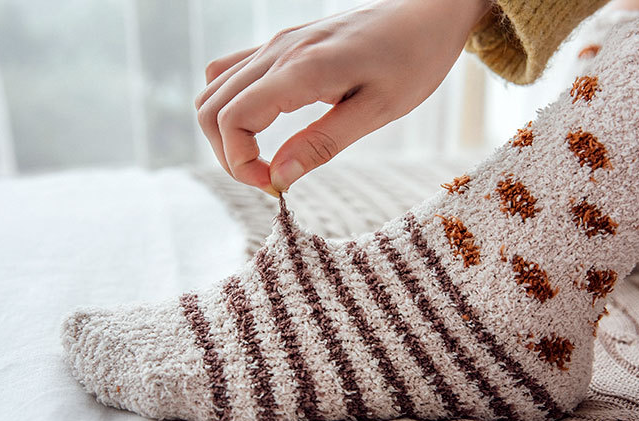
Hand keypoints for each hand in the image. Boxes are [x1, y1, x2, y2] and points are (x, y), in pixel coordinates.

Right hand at [195, 0, 489, 194]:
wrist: (427, 14)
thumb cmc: (413, 60)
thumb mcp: (377, 111)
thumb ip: (322, 144)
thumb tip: (278, 178)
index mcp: (301, 69)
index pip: (232, 118)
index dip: (239, 162)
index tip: (273, 185)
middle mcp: (278, 51)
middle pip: (211, 107)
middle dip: (228, 154)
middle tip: (268, 179)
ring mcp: (276, 44)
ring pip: (214, 89)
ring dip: (225, 132)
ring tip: (263, 159)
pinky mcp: (281, 44)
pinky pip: (231, 72)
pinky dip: (232, 106)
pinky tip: (262, 127)